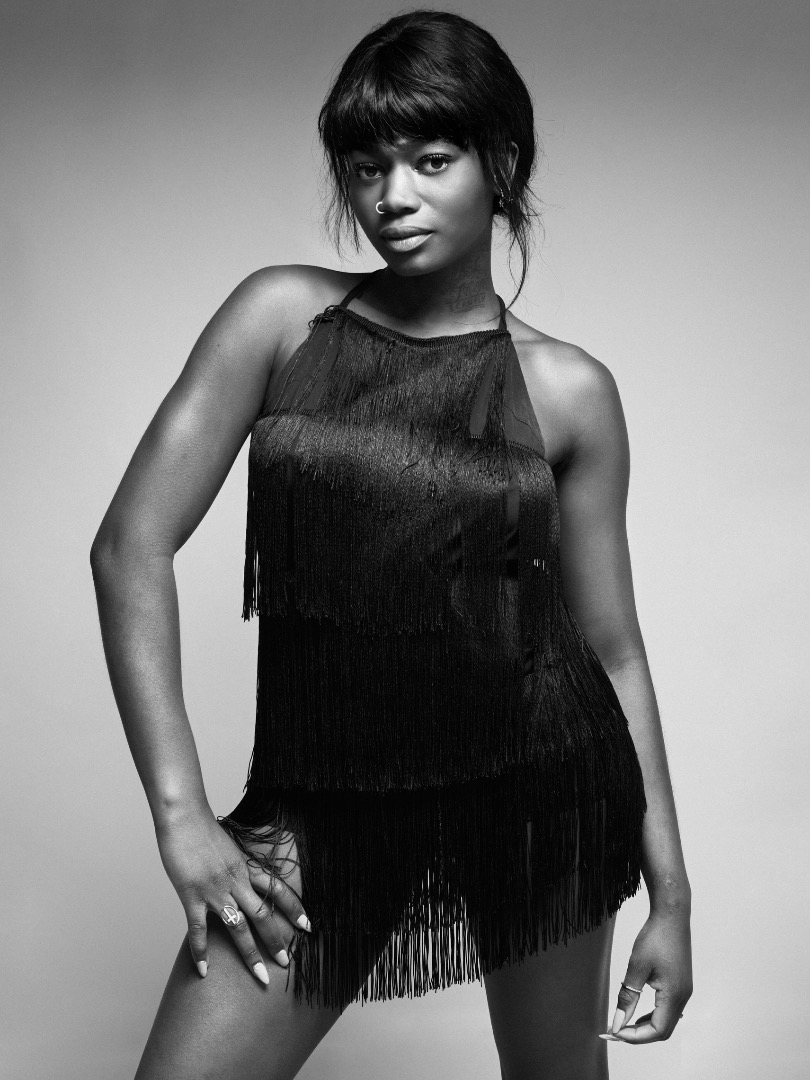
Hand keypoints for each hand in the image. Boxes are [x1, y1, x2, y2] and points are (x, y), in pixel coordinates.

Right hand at [154, 802, 312, 984]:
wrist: (183, 816)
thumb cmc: (202, 828)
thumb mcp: (228, 846)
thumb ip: (235, 865)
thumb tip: (240, 876)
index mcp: (246, 867)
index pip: (277, 890)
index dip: (294, 908)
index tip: (307, 927)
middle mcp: (236, 881)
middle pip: (262, 915)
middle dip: (276, 941)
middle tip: (287, 962)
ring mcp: (214, 890)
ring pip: (238, 927)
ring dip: (250, 954)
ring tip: (260, 976)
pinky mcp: (192, 895)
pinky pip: (198, 930)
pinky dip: (201, 952)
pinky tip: (204, 970)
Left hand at [601, 909, 692, 1043]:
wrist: (671, 916)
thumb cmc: (655, 937)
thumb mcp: (636, 967)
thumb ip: (627, 997)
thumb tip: (618, 1021)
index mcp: (674, 995)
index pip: (657, 1030)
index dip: (635, 1036)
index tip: (614, 1031)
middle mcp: (683, 997)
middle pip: (663, 1030)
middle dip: (638, 1034)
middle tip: (614, 1031)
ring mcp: (684, 991)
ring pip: (666, 1021)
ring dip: (645, 1025)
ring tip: (622, 1022)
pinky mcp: (681, 984)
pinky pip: (668, 1009)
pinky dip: (652, 1015)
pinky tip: (637, 1010)